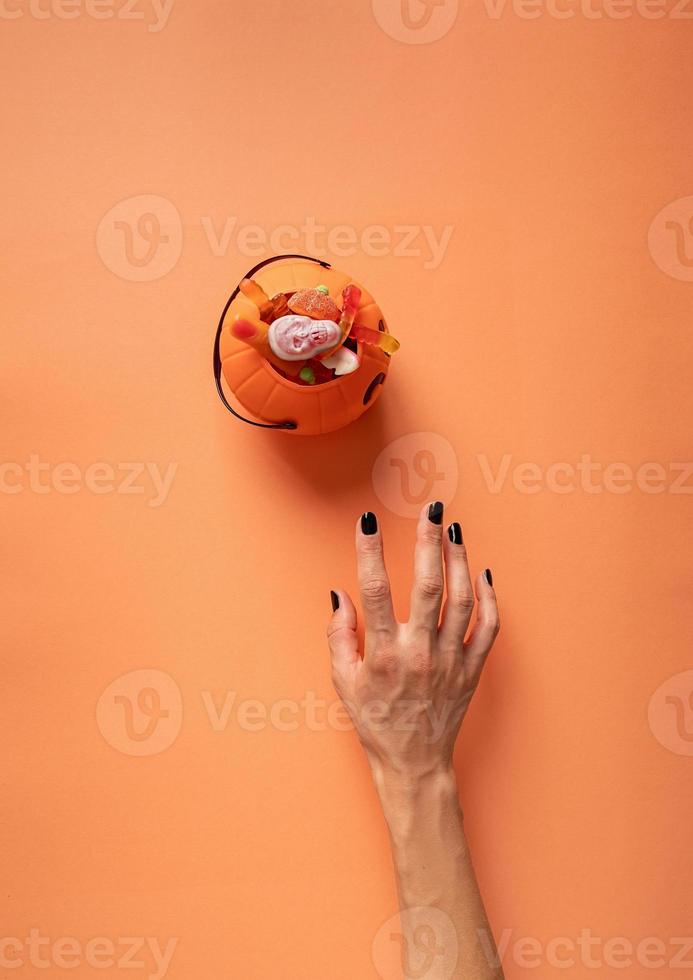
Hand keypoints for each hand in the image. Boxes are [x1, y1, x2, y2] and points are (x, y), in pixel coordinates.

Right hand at [327, 503, 499, 782]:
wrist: (414, 762)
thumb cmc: (376, 721)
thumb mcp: (343, 683)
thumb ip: (339, 636)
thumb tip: (339, 595)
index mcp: (383, 655)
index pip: (375, 591)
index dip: (370, 551)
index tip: (367, 520)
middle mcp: (420, 653)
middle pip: (428, 586)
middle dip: (429, 542)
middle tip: (431, 509)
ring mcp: (451, 660)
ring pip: (462, 599)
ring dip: (459, 559)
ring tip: (454, 530)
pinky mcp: (473, 669)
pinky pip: (489, 626)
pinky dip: (490, 597)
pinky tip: (482, 571)